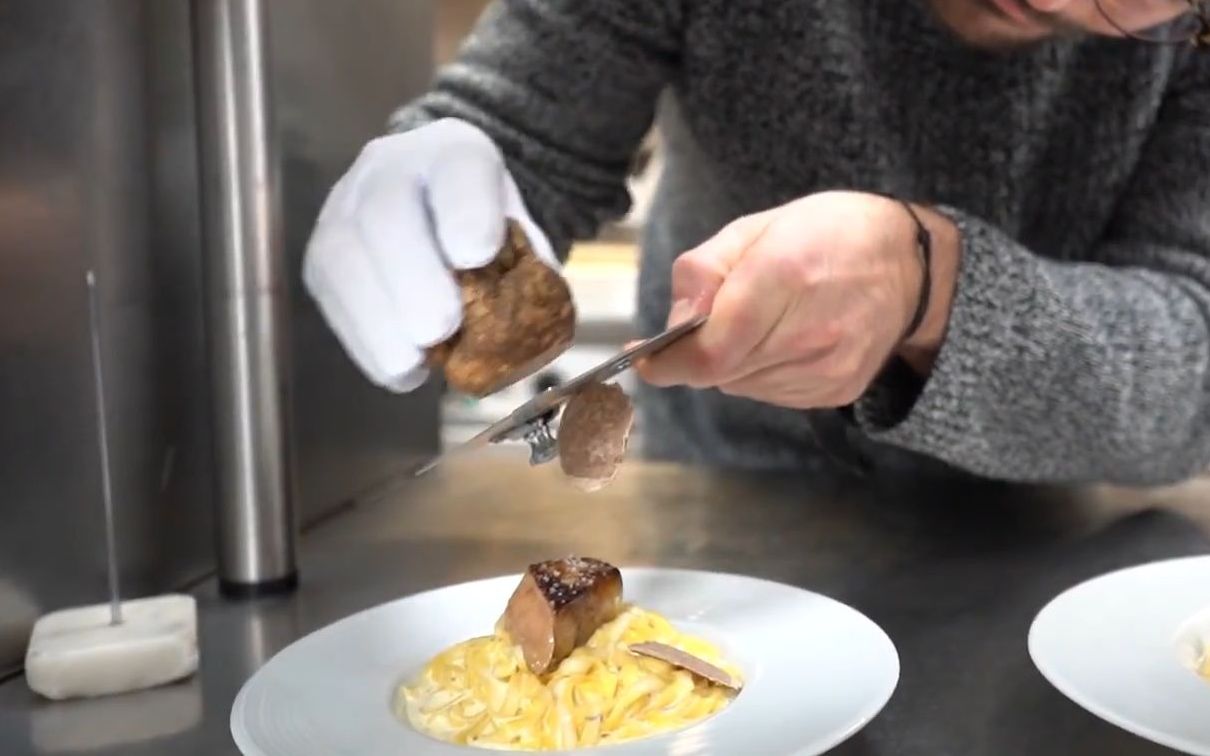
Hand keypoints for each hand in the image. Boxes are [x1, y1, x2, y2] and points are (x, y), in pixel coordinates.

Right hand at [303, 118, 559, 391]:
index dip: (465, 212)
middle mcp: (388, 168)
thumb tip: (530, 321)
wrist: (433, 205)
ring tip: (414, 365)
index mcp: (454, 151)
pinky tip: (399, 370)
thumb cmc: (485, 228)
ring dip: (379, 320)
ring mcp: (344, 210)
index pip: (458, 168)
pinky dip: (365, 342)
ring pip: (344, 257)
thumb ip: (526, 264)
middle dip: (411, 275)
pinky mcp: (321, 259)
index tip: (478, 256)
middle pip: (386, 211)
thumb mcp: (519, 230)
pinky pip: (333, 298)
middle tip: (439, 328)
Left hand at [636, 190, 958, 407]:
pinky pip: (769, 392)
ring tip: (760, 319)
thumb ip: (703, 272)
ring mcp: (827, 368)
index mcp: (786, 276)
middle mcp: (811, 331)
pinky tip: (782, 338)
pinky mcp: (836, 391)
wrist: (912, 267)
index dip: (666, 362)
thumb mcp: (757, 226)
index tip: (642, 358)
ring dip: (729, 361)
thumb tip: (671, 325)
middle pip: (718, 372)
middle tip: (706, 320)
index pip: (708, 350)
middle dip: (696, 352)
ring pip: (740, 385)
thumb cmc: (830, 234)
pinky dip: (758, 371)